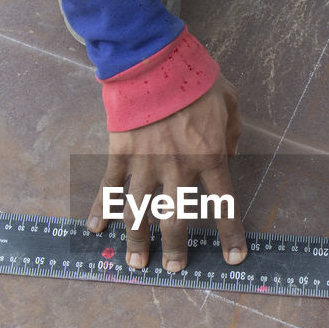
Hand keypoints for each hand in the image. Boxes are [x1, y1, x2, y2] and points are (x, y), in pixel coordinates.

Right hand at [86, 76, 246, 272]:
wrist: (154, 59)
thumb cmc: (194, 78)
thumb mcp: (228, 100)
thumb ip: (233, 131)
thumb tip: (231, 154)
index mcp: (210, 156)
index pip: (224, 205)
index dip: (230, 234)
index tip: (235, 258)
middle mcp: (178, 168)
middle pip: (177, 219)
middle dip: (176, 248)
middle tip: (174, 268)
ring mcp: (146, 163)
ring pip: (139, 212)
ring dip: (137, 241)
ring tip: (136, 263)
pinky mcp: (120, 153)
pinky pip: (109, 187)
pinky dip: (100, 208)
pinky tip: (94, 228)